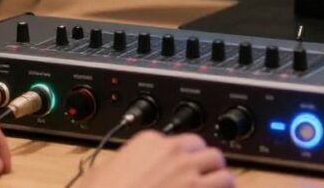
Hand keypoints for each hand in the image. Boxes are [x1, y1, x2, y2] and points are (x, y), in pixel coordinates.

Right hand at [81, 130, 232, 187]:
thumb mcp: (100, 174)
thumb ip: (118, 165)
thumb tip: (118, 170)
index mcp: (150, 142)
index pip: (180, 141)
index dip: (183, 158)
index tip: (182, 168)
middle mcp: (174, 153)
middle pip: (207, 152)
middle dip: (207, 167)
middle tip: (203, 180)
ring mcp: (190, 175)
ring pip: (222, 171)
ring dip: (221, 182)